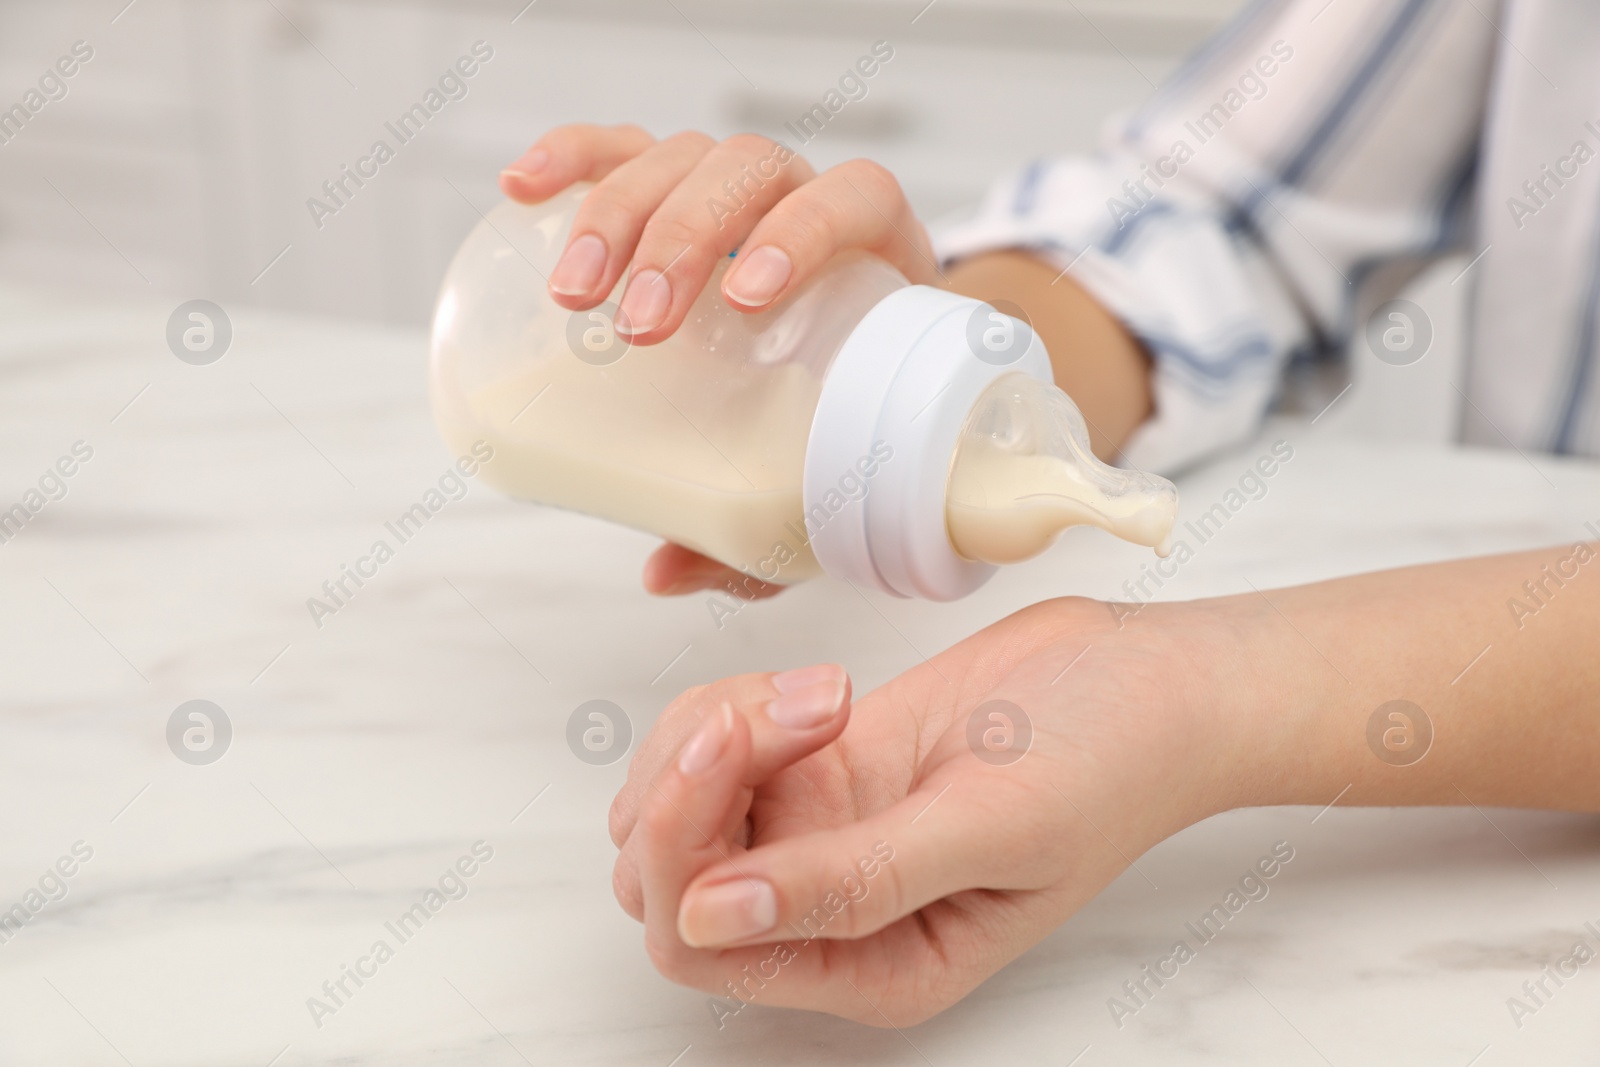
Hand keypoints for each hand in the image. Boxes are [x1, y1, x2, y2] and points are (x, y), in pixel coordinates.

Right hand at [499, 125, 940, 599]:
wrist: (853, 379)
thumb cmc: (842, 424)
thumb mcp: (824, 475)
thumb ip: (762, 530)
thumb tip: (664, 573)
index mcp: (877, 255)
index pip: (854, 199)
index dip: (804, 229)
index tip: (749, 299)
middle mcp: (806, 202)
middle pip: (748, 173)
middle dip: (685, 238)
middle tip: (639, 327)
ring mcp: (733, 191)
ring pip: (679, 156)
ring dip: (619, 210)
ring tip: (574, 293)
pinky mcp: (672, 190)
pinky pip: (620, 150)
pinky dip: (572, 158)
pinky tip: (521, 188)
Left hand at [607, 596, 1245, 1024]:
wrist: (1146, 680)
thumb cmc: (1107, 761)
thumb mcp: (988, 827)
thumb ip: (853, 880)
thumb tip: (709, 916)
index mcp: (872, 966)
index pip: (700, 945)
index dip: (681, 846)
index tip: (733, 742)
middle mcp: (829, 915)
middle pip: (668, 869)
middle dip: (697, 773)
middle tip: (800, 705)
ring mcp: (817, 834)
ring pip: (676, 799)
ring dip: (722, 728)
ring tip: (828, 694)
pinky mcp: (817, 768)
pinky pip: (715, 744)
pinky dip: (741, 701)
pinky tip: (823, 686)